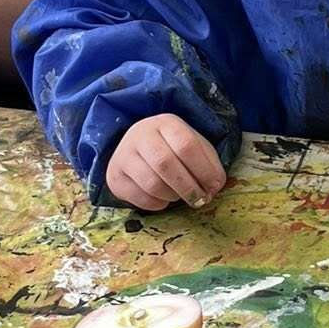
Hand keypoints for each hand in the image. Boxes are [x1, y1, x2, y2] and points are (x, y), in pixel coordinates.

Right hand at [0, 0, 85, 77]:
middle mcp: (70, 23)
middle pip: (95, 19)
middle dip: (92, 11)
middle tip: (78, 3)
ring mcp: (55, 48)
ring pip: (77, 41)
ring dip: (74, 32)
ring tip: (62, 22)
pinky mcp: (38, 68)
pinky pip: (55, 58)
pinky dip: (53, 50)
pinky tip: (43, 40)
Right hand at [107, 113, 227, 210]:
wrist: (136, 149)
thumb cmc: (172, 148)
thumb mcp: (195, 147)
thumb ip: (209, 164)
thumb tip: (214, 187)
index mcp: (166, 123)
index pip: (186, 145)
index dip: (204, 170)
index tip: (213, 187)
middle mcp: (141, 135)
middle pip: (166, 164)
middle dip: (188, 187)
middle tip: (199, 200)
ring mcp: (124, 155)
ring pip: (152, 184)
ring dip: (172, 196)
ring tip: (178, 195)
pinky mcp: (115, 176)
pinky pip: (140, 198)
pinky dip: (157, 204)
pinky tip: (162, 198)